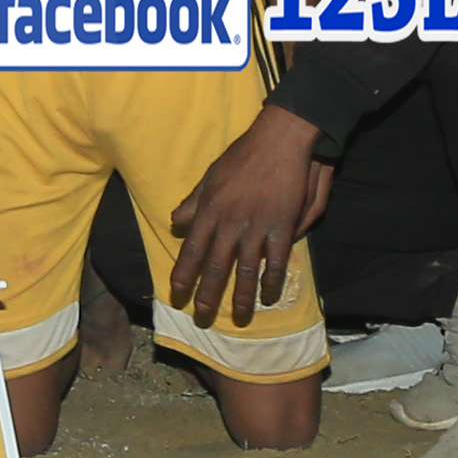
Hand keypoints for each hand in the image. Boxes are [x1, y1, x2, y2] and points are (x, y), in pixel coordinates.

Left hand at [165, 104, 329, 323]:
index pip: (191, 249)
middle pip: (216, 266)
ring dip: (240, 296)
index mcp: (210, 209)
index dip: (184, 274)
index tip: (177, 294)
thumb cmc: (244, 155)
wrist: (280, 140)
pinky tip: (270, 296)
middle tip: (202, 316)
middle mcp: (230, 222)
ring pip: (245, 270)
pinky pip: (276, 262)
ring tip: (238, 317)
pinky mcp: (281, 227)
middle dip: (208, 295)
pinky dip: (272, 281)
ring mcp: (256, 227)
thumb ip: (194, 201)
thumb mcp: (211, 175)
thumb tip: (175, 222)